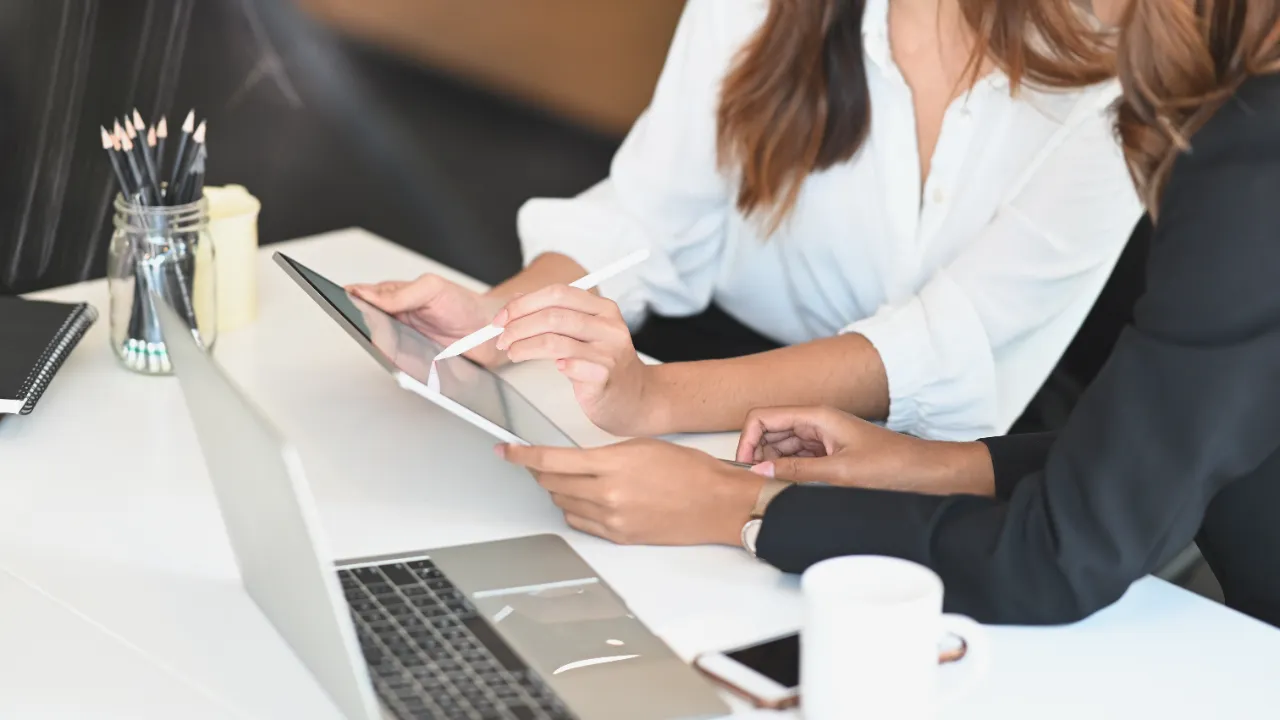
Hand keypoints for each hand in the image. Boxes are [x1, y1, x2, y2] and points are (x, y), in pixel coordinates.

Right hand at [347, 274, 506, 366]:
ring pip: (385, 354)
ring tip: (400, 350)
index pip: (362, 302)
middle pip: (370, 332)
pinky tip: (413, 367)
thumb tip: (366, 294)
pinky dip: (407, 371)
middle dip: (371, 334)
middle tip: (380, 333)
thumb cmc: (463, 304)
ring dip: (389, 355)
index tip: (342, 306)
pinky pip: (404, 371)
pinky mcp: (417, 366)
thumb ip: (400, 292)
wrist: (491, 330)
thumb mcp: (432, 288)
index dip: (349, 304)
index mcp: (393, 299)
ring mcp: (405, 345)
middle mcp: (395, 323)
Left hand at [493, 285, 661, 435]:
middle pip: (553, 315)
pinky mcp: (605, 376)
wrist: (636, 397)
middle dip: (518, 326)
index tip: (502, 318)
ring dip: (525, 347)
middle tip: (501, 338)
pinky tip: (550, 368)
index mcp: (603, 308)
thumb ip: (555, 315)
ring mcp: (609, 351)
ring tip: (513, 353)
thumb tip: (515, 303)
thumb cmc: (604, 364)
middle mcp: (609, 326)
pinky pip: (571, 365)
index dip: (524, 303)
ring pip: (556, 340)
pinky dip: (554, 364)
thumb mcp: (584, 332)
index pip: (557, 293)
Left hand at [497, 439, 763, 546]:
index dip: (522, 456)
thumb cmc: (689, 471)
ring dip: (558, 491)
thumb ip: (603, 455)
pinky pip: (581, 523)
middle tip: (535, 462)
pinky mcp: (619, 537)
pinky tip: (585, 499)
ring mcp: (612, 520)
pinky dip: (575, 509)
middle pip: (552, 484)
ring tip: (569, 479)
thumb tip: (576, 461)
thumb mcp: (641, 447)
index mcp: (613, 465)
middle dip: (539, 471)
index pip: (552, 461)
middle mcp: (608, 496)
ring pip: (564, 505)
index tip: (506, 451)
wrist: (716, 503)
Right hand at [736, 406, 928, 487]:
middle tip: (755, 482)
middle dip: (757, 454)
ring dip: (772, 465)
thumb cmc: (891, 465)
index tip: (743, 466)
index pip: (763, 417)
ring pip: (781, 447)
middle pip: (769, 432)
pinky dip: (788, 471)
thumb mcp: (839, 472)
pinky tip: (788, 487)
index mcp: (816, 416)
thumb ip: (796, 471)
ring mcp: (822, 439)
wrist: (924, 473)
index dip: (747, 439)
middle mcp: (816, 423)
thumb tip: (760, 472)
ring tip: (772, 488)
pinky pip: (797, 459)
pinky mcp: (829, 454)